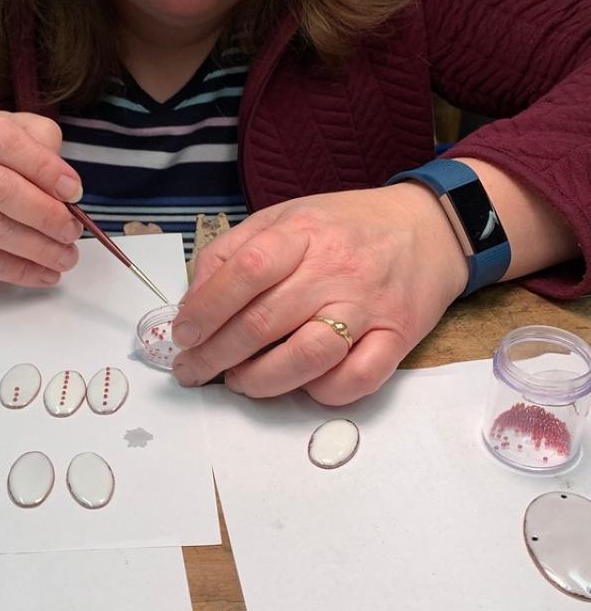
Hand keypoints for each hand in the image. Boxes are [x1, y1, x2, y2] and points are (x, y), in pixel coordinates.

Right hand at [0, 102, 84, 285]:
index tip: (74, 190)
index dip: (43, 167)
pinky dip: (16, 270)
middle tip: (72, 230)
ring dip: (36, 248)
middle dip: (44, 214)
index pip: (2, 140)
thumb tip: (65, 180)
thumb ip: (30, 140)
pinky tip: (42, 273)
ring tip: (66, 256)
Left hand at [171, 184, 468, 404]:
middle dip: (215, 356)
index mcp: (301, 233)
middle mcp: (335, 269)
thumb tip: (192, 303)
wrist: (429, 227)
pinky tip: (299, 385)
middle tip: (192, 371)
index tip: (183, 336)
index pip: (244, 271)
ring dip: (262, 380)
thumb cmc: (342, 227)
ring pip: (308, 356)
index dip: (205, 309)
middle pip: (264, 321)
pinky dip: (322, 392)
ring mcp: (368, 305)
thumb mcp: (282, 218)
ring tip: (239, 381)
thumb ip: (231, 253)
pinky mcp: (397, 337)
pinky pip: (357, 379)